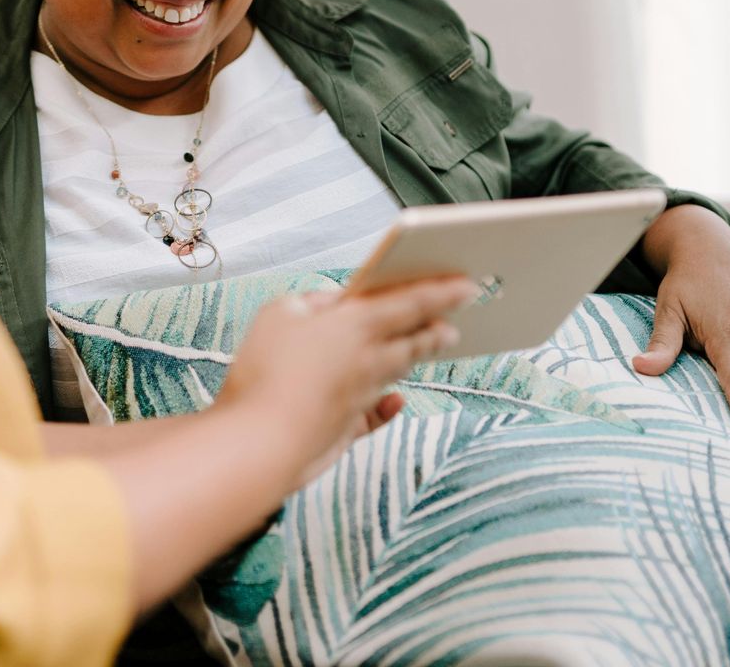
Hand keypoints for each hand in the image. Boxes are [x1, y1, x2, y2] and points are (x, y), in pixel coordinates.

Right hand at [219, 278, 475, 487]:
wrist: (262, 442)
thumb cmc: (266, 370)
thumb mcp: (280, 312)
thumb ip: (311, 301)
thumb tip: (332, 303)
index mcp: (357, 325)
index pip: (411, 303)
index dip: (441, 292)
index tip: (467, 286)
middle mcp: (369, 360)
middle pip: (413, 341)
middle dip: (436, 329)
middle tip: (453, 325)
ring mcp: (361, 397)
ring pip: (398, 372)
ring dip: (416, 356)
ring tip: (429, 346)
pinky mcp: (348, 428)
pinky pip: (377, 414)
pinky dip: (389, 405)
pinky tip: (396, 400)